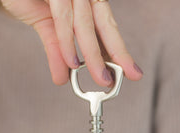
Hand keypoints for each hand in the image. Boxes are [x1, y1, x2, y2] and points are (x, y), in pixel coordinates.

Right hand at [0, 0, 142, 85]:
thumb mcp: (47, 27)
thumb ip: (57, 51)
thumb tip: (63, 79)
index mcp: (87, 2)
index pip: (107, 29)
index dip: (119, 51)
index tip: (132, 72)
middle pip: (106, 26)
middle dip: (117, 55)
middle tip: (123, 78)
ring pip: (86, 27)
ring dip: (94, 56)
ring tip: (100, 79)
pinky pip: (63, 19)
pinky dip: (67, 42)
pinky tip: (72, 62)